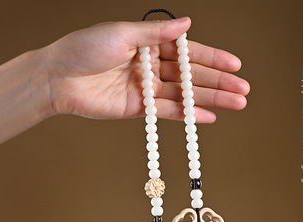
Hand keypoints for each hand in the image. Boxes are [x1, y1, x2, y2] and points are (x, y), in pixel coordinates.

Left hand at [47, 17, 249, 121]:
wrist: (59, 78)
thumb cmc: (85, 48)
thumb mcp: (123, 32)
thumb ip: (156, 33)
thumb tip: (187, 24)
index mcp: (148, 44)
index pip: (187, 52)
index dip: (213, 58)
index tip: (235, 65)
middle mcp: (151, 66)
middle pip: (191, 76)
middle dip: (218, 83)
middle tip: (243, 91)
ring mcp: (146, 89)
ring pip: (184, 96)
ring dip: (210, 101)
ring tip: (235, 104)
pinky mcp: (139, 109)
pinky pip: (167, 112)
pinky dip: (187, 115)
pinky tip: (207, 117)